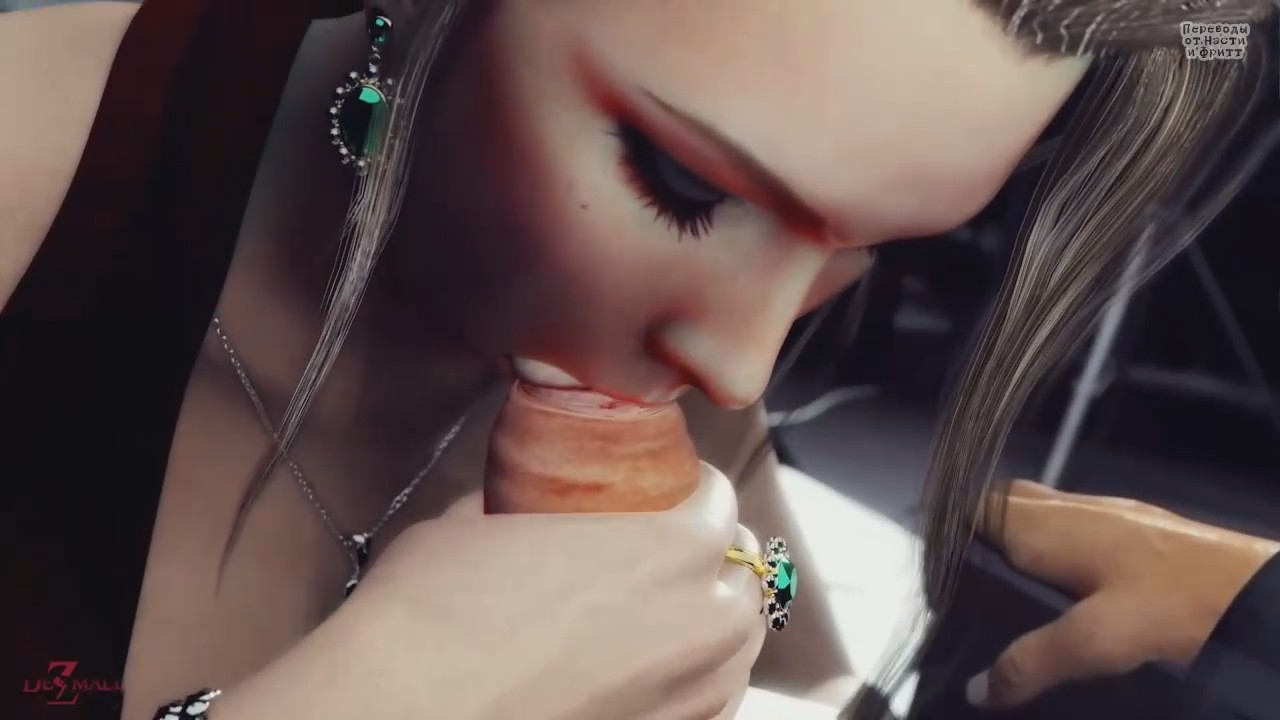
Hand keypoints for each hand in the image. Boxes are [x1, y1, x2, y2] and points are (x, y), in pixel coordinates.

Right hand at [215, 463, 766, 719]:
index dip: (688, 487)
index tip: (663, 489)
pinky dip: (689, 679)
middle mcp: (704, 624)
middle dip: (707, 554)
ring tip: (652, 614)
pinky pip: (709, 700)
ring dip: (704, 617)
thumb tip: (527, 499)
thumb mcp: (478, 522)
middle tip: (656, 550)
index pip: (719, 498)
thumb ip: (531, 503)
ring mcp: (696, 697)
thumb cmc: (434, 614)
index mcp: (674, 548)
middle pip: (741, 571)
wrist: (401, 710)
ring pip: (734, 641)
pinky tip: (640, 670)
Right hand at [967, 479, 1279, 709]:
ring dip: (1022, 546)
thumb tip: (981, 688)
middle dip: (982, 539)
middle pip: (1005, 506)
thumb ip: (1032, 663)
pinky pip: (1079, 529)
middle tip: (972, 590)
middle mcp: (1076, 510)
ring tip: (1017, 601)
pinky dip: (1059, 554)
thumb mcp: (1098, 642)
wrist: (1264, 593)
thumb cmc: (1186, 602)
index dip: (949, 536)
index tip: (938, 578)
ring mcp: (1113, 516)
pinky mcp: (1143, 532)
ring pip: (1044, 516)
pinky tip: (1076, 599)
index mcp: (1051, 526)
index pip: (976, 509)